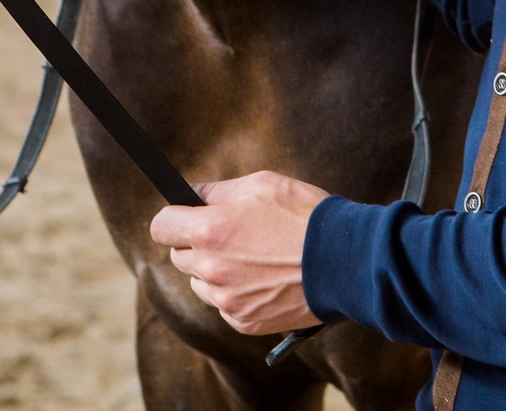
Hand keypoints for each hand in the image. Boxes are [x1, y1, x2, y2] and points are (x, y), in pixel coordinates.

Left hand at [150, 170, 328, 335]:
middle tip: (229, 234)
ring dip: (214, 271)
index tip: (184, 216)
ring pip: (201, 284)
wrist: (345, 259)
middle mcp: (212, 269)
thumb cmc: (304, 215)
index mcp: (210, 231)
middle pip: (180, 257)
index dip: (173, 218)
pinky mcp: (245, 321)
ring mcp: (228, 300)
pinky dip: (236, 294)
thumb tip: (192, 195)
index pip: (161, 226)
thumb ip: (217, 191)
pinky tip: (263, 279)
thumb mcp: (259, 184)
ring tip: (251, 258)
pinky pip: (225, 306)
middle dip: (196, 243)